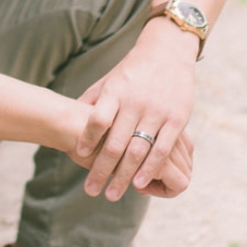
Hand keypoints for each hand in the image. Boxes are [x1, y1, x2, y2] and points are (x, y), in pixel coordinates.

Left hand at [74, 18, 198, 201]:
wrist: (167, 53)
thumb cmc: (131, 71)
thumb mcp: (108, 81)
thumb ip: (91, 99)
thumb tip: (69, 115)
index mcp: (115, 92)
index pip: (98, 118)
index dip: (87, 137)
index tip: (77, 155)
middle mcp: (135, 103)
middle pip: (116, 142)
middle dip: (102, 169)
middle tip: (91, 189)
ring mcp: (157, 112)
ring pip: (139, 150)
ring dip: (125, 175)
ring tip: (112, 193)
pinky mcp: (176, 119)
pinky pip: (162, 148)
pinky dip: (151, 168)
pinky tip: (141, 184)